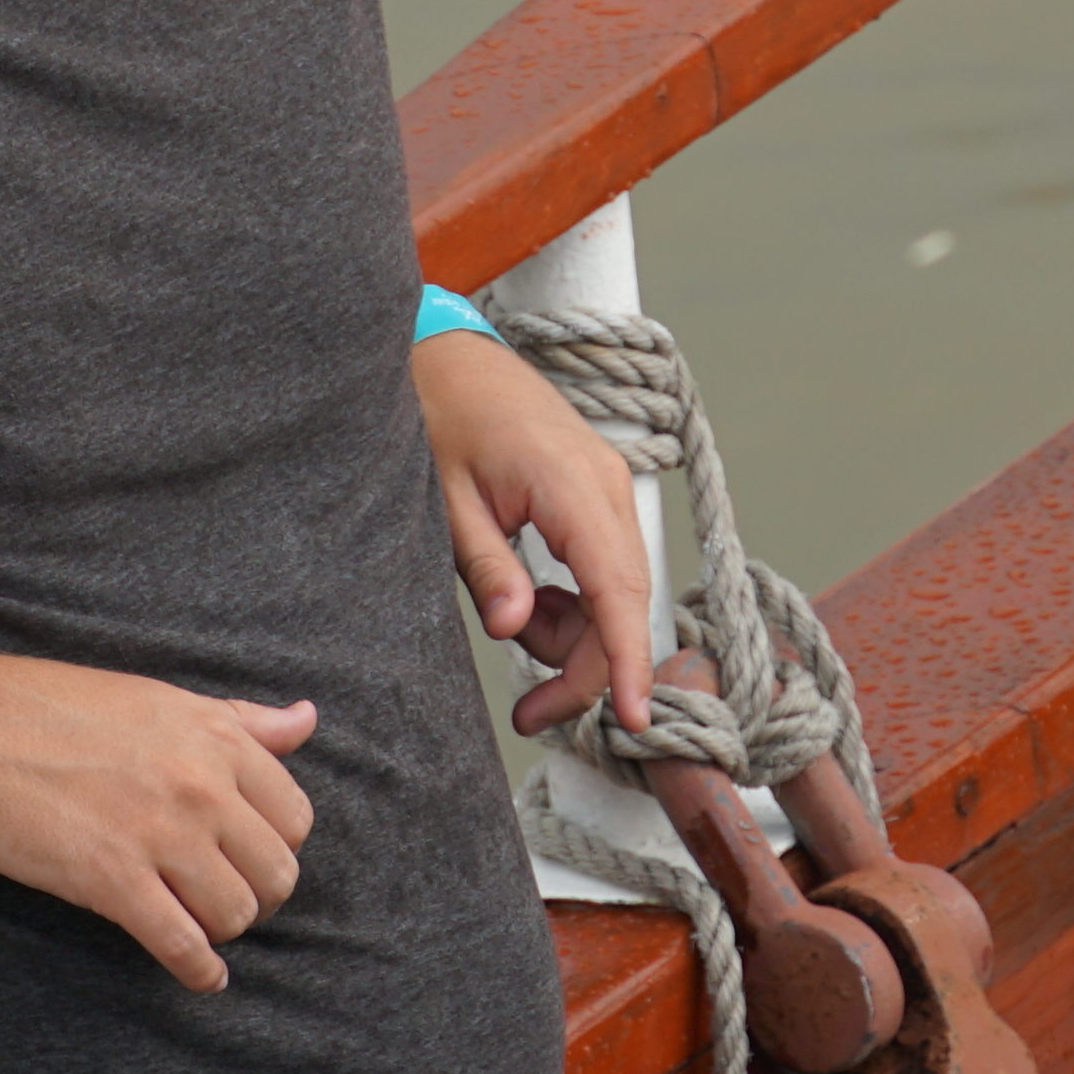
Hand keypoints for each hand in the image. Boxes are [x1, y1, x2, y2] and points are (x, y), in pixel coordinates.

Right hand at [0, 651, 320, 991]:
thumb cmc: (54, 707)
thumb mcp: (160, 698)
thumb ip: (239, 719)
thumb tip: (307, 721)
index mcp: (215, 737)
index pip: (294, 816)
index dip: (276, 846)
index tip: (248, 856)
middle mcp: (201, 785)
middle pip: (276, 872)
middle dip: (258, 895)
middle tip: (228, 899)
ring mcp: (159, 835)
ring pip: (236, 914)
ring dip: (223, 930)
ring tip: (200, 926)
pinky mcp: (113, 882)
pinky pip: (182, 946)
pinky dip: (199, 973)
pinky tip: (200, 977)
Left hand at [415, 327, 655, 742]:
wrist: (446, 354)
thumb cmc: (439, 416)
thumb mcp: (446, 502)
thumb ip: (486, 569)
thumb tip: (514, 631)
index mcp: (573, 485)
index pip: (616, 590)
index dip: (625, 660)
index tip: (633, 720)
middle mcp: (608, 486)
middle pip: (623, 604)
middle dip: (583, 666)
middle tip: (528, 714)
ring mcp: (610, 487)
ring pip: (616, 592)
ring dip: (573, 631)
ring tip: (508, 614)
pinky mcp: (600, 494)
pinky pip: (605, 568)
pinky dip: (575, 601)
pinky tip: (530, 595)